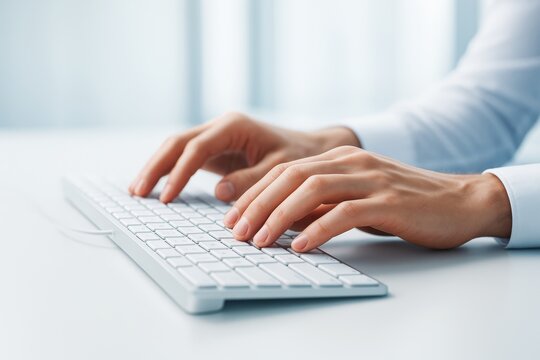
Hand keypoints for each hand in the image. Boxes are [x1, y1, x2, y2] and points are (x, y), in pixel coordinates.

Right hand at [129, 112, 359, 202]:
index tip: (166, 197)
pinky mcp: (216, 150)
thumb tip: (220, 192)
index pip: (197, 148)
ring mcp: (216, 136)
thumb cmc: (300, 157)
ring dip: (157, 168)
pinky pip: (186, 158)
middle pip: (177, 143)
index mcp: (234, 126)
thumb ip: (252, 179)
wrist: (310, 148)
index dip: (179, 173)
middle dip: (155, 167)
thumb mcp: (281, 169)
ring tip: (137, 191)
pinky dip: (170, 171)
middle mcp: (221, 127)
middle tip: (137, 192)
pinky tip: (157, 186)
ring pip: (176, 148)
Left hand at [224, 146, 511, 251]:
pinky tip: (301, 246)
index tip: (232, 218)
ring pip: (312, 190)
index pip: (285, 170)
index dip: (254, 193)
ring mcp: (371, 179)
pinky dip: (319, 229)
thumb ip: (323, 203)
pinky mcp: (389, 201)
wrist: (460, 200)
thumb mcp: (357, 197)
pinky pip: (345, 213)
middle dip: (257, 204)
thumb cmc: (405, 203)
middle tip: (236, 231)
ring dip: (280, 216)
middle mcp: (352, 162)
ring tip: (260, 241)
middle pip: (291, 176)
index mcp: (341, 158)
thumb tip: (284, 220)